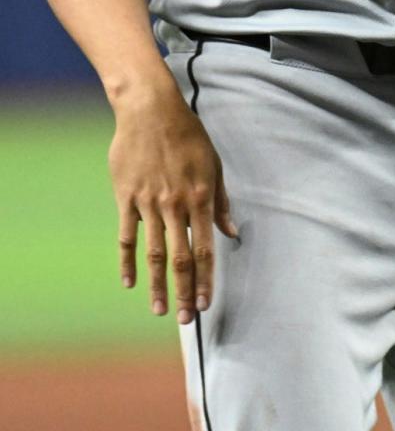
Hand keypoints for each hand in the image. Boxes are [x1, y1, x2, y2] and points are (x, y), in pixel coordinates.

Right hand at [108, 80, 238, 323]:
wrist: (151, 110)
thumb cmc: (188, 136)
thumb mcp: (214, 165)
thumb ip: (222, 202)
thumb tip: (231, 232)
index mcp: (201, 198)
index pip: (206, 249)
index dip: (207, 279)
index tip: (207, 303)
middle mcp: (176, 206)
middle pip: (180, 259)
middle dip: (185, 291)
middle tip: (187, 319)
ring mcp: (149, 204)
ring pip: (153, 254)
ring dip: (157, 286)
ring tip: (161, 309)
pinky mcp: (127, 198)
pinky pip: (127, 236)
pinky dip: (128, 261)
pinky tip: (129, 282)